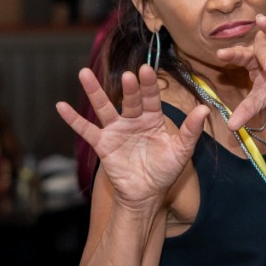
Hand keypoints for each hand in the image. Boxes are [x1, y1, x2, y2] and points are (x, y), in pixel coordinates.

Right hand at [56, 65, 207, 209]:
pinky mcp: (103, 144)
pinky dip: (73, 120)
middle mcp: (133, 120)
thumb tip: (205, 109)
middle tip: (127, 76)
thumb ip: (191, 131)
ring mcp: (116, 131)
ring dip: (94, 92)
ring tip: (83, 74)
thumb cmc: (164, 171)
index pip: (151, 98)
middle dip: (128, 89)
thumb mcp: (181, 151)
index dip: (148, 85)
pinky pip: (86, 130)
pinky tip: (61, 106)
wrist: (147, 194)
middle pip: (128, 100)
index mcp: (153, 118)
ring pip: (104, 108)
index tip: (146, 70)